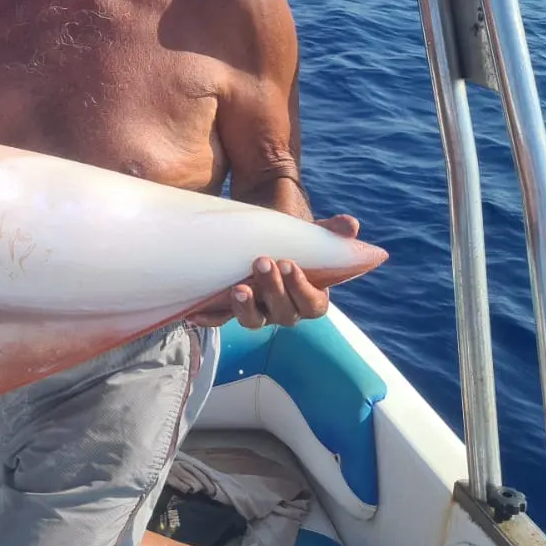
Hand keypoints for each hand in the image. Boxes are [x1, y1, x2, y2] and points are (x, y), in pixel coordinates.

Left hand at [188, 214, 359, 329]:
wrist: (256, 230)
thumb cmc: (289, 237)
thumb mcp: (307, 233)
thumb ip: (329, 232)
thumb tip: (351, 225)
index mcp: (308, 296)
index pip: (313, 305)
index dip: (302, 289)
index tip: (290, 264)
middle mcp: (282, 309)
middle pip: (283, 313)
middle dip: (273, 290)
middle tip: (261, 261)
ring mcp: (256, 310)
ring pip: (253, 320)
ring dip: (246, 307)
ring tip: (238, 287)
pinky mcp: (229, 306)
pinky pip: (219, 319)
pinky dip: (208, 318)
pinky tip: (194, 312)